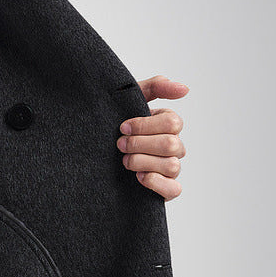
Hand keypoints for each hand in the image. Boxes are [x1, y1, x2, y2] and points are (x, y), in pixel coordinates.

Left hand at [116, 75, 187, 200]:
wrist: (92, 155)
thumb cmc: (114, 126)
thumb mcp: (129, 101)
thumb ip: (155, 87)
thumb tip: (184, 89)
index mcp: (167, 124)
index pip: (172, 122)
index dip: (145, 125)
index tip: (122, 127)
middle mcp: (173, 146)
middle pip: (171, 144)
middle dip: (140, 144)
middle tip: (119, 145)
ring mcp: (171, 168)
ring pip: (172, 165)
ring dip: (143, 162)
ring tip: (124, 161)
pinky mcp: (166, 189)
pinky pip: (174, 189)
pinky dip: (155, 182)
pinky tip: (138, 177)